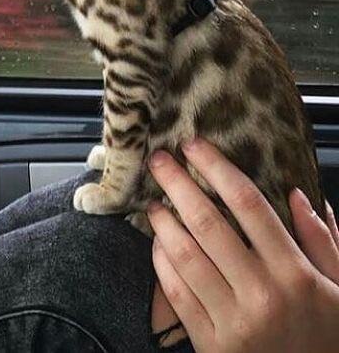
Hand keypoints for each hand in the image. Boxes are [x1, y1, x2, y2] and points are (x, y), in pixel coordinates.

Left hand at [147, 138, 338, 351]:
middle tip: (158, 161)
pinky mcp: (210, 344)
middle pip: (207, 223)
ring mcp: (233, 320)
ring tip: (154, 202)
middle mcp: (262, 293)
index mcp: (295, 272)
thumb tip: (299, 194)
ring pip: (185, 256)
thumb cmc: (327, 338)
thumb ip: (323, 242)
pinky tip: (158, 244)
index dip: (217, 167)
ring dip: (163, 222)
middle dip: (177, 184)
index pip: (248, 204)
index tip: (194, 144)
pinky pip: (176, 294)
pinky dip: (162, 263)